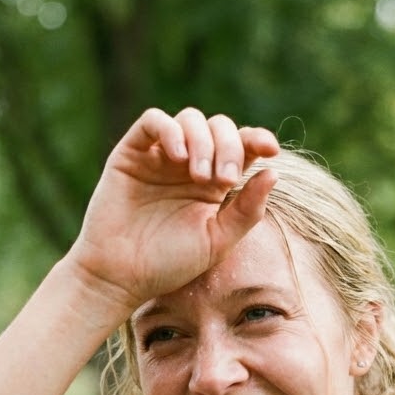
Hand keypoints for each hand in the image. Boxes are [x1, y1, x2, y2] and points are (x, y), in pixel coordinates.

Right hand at [66, 107, 279, 312]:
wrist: (122, 276)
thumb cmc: (169, 263)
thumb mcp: (217, 240)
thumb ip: (246, 210)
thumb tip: (273, 172)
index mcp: (214, 183)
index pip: (242, 147)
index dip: (258, 139)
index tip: (271, 150)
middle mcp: (189, 164)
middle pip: (219, 128)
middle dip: (229, 147)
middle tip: (224, 180)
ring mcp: (160, 156)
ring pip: (190, 119)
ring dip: (202, 141)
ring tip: (199, 176)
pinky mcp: (132, 153)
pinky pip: (153, 121)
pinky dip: (170, 130)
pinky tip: (178, 156)